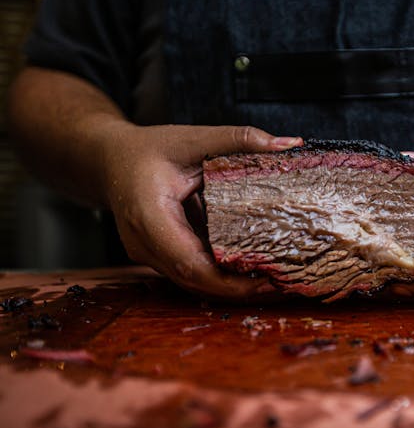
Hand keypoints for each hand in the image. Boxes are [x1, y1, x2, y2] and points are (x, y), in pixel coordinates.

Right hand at [100, 122, 302, 299]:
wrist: (109, 160)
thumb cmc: (148, 148)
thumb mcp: (194, 138)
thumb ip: (239, 139)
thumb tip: (290, 143)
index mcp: (149, 214)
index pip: (189, 262)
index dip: (227, 280)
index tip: (264, 281)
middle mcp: (143, 242)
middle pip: (192, 280)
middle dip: (236, 289)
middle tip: (279, 285)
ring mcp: (146, 254)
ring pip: (190, 282)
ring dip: (229, 286)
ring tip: (270, 282)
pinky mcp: (156, 256)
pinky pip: (188, 273)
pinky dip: (217, 275)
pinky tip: (247, 271)